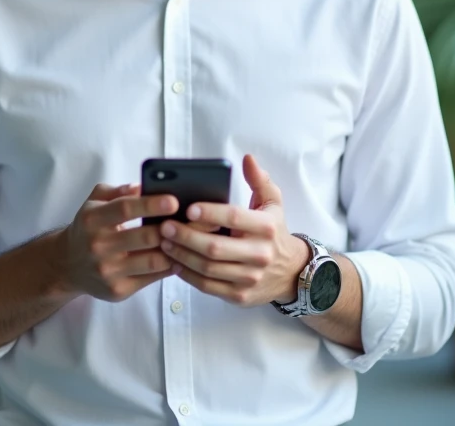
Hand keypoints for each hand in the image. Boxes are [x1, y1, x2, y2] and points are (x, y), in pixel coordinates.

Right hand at [58, 183, 179, 302]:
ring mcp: (108, 271)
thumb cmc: (87, 228)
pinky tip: (177, 257)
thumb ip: (117, 192)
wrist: (67, 265)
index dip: (151, 204)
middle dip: (169, 229)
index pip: (125, 209)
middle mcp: (98, 246)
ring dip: (173, 250)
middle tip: (187, 221)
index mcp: (92, 219)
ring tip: (186, 239)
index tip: (173, 200)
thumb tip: (142, 187)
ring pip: (153, 261)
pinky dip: (168, 267)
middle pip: (144, 237)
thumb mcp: (93, 202)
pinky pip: (152, 278)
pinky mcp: (118, 290)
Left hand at [159, 155, 309, 306]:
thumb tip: (247, 159)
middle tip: (165, 226)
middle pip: (215, 247)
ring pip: (207, 268)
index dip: (210, 213)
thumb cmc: (274, 232)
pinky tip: (175, 263)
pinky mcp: (240, 295)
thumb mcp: (273, 203)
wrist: (290, 272)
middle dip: (186, 236)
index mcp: (266, 227)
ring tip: (164, 242)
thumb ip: (259, 180)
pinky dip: (188, 275)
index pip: (234, 217)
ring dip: (181, 255)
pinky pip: (207, 286)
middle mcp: (260, 254)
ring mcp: (250, 278)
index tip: (188, 208)